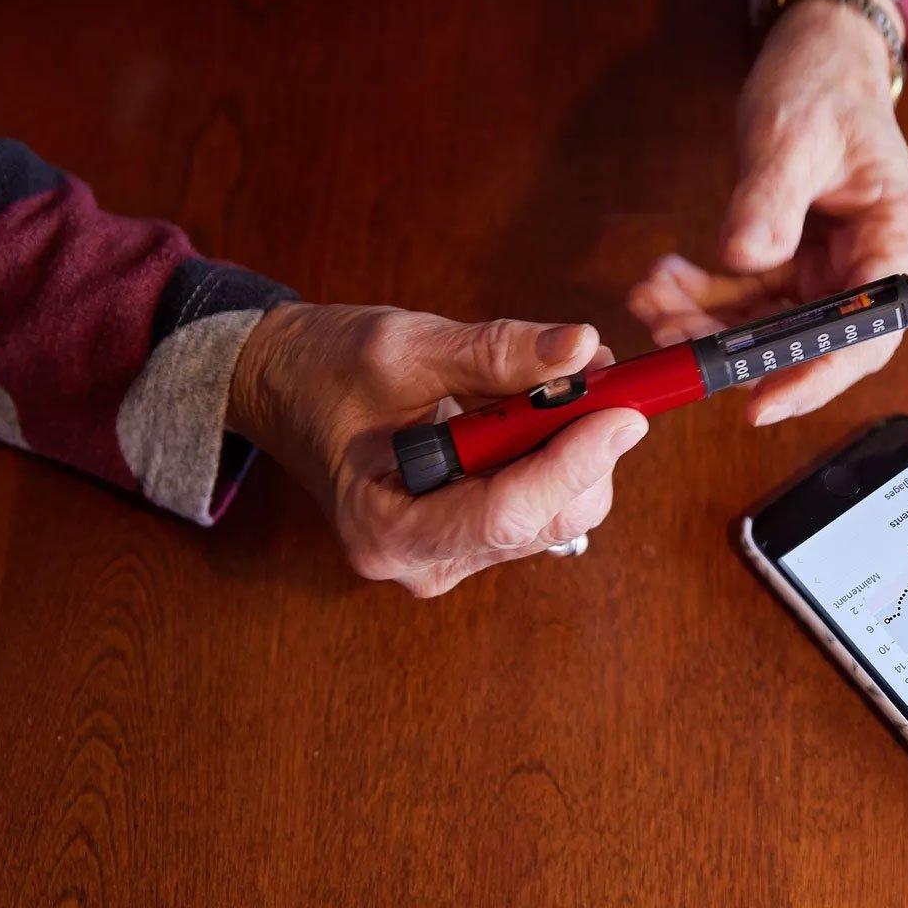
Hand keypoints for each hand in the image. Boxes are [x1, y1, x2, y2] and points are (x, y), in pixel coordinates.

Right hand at [227, 303, 647, 595]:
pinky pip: (538, 502)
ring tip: (555, 379)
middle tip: (604, 376)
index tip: (625, 412)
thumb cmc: (323, 369)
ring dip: (573, 444)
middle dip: (584, 450)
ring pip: (553, 514)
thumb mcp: (404, 346)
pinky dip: (554, 451)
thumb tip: (581, 349)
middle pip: (546, 522)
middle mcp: (422, 561)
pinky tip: (532, 408)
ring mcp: (448, 556)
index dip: (573, 461)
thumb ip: (495, 352)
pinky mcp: (469, 538)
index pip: (507, 512)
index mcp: (386, 529)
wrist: (282, 386)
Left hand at [628, 0, 907, 425]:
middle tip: (674, 343)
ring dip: (708, 326)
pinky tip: (663, 284)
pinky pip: (752, 305)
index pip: (869, 330)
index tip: (758, 400)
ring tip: (652, 303)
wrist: (817, 62)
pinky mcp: (804, 273)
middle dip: (740, 350)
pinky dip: (706, 301)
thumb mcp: (789, 137)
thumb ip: (769, 200)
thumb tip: (746, 257)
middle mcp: (882, 268)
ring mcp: (841, 275)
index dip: (814, 373)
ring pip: (774, 331)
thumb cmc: (821, 89)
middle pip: (818, 342)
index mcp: (906, 238)